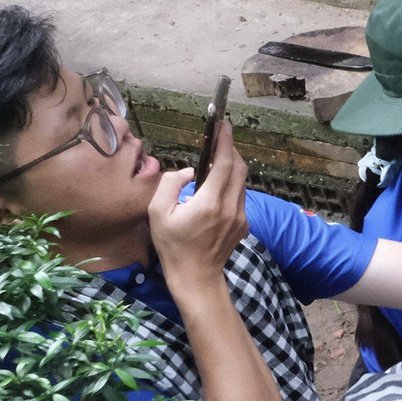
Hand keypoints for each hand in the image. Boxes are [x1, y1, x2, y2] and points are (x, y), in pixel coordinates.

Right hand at [150, 122, 248, 291]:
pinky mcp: (243, 224)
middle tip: (219, 134)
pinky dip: (232, 182)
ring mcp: (240, 216)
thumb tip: (189, 170)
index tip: (223, 124)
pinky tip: (218, 181)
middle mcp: (231, 207)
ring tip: (217, 154)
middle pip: (239, 168)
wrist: (196, 276)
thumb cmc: (172, 245)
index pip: (225, 164)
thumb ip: (170, 184)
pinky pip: (240, 195)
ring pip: (242, 182)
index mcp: (210, 203)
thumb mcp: (158, 212)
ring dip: (232, 165)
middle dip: (231, 148)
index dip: (225, 141)